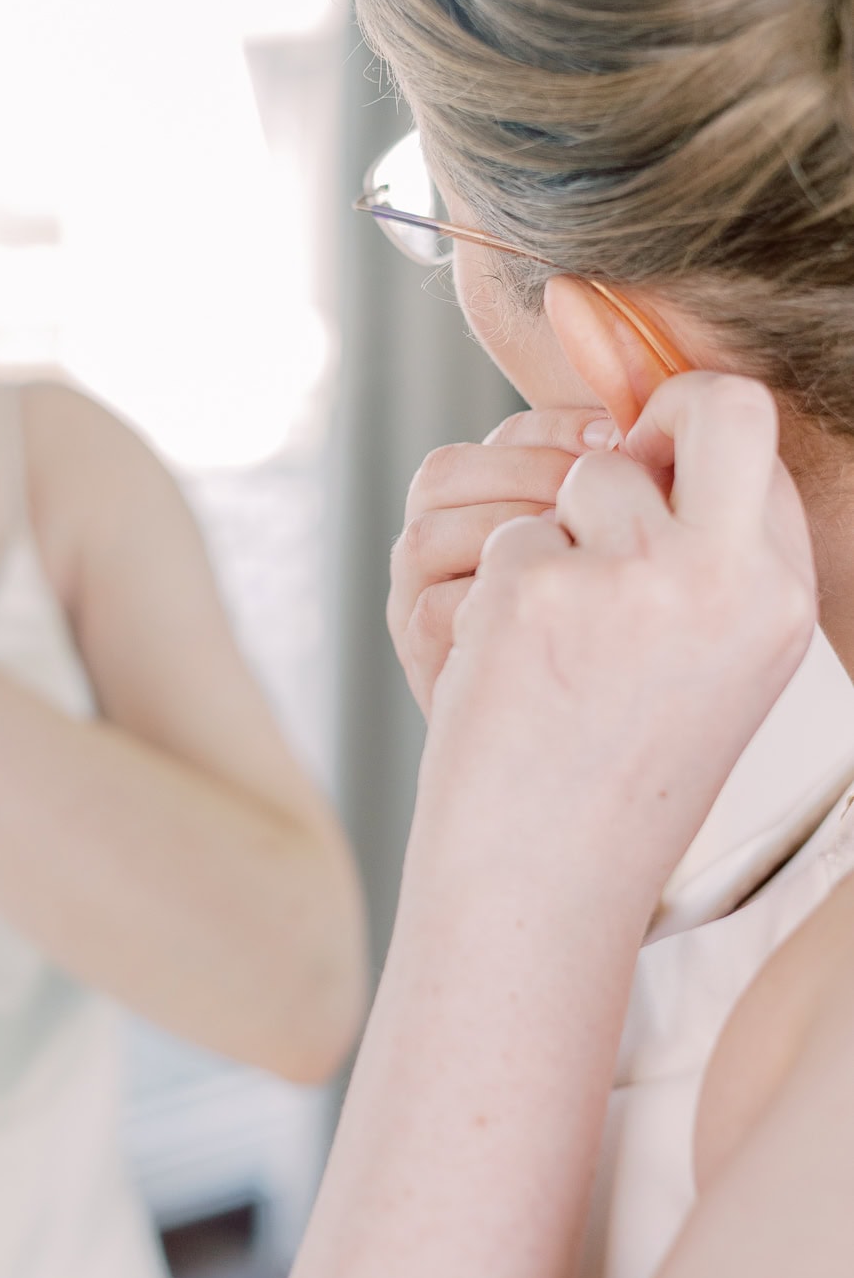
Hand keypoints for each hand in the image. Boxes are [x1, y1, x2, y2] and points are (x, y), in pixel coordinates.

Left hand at [419, 374, 815, 917]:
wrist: (544, 873)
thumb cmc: (618, 772)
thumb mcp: (707, 663)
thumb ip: (703, 553)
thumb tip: (631, 433)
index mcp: (780, 601)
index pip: (762, 449)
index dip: (697, 441)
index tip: (653, 462)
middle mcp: (729, 582)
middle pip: (721, 405)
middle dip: (664, 410)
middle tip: (613, 449)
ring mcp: (637, 579)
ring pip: (584, 474)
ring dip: (554, 532)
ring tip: (552, 633)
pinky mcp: (542, 589)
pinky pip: (509, 533)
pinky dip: (496, 587)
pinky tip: (510, 665)